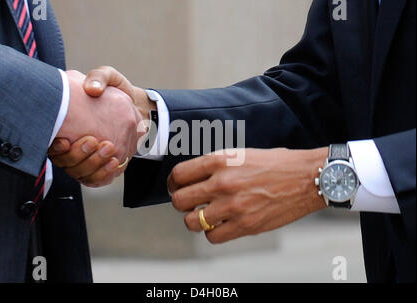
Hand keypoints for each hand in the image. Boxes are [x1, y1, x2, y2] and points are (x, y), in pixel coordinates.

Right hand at [51, 70, 144, 185]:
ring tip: (109, 149)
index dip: (55, 148)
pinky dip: (105, 174)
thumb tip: (92, 89)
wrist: (133, 106)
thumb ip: (99, 78)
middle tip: (95, 142)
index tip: (64, 141)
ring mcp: (85, 158)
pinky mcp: (100, 167)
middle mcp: (71, 145)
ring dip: (94, 164)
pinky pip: (97, 179)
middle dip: (79, 155)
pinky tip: (115, 162)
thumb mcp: (108, 77)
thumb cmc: (115, 91)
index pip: (51, 144)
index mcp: (64, 125)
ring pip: (81, 173)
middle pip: (66, 162)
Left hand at [167, 148, 327, 243]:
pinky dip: (213, 232)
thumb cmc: (275, 164)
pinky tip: (221, 224)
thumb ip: (216, 166)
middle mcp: (222, 183)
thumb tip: (193, 178)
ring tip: (204, 215)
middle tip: (189, 203)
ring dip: (194, 220)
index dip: (173, 184)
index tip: (176, 188)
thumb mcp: (241, 154)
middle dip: (180, 203)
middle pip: (179, 200)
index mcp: (220, 160)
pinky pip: (212, 237)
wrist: (307, 178)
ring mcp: (233, 206)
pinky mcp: (245, 225)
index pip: (179, 175)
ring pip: (192, 222)